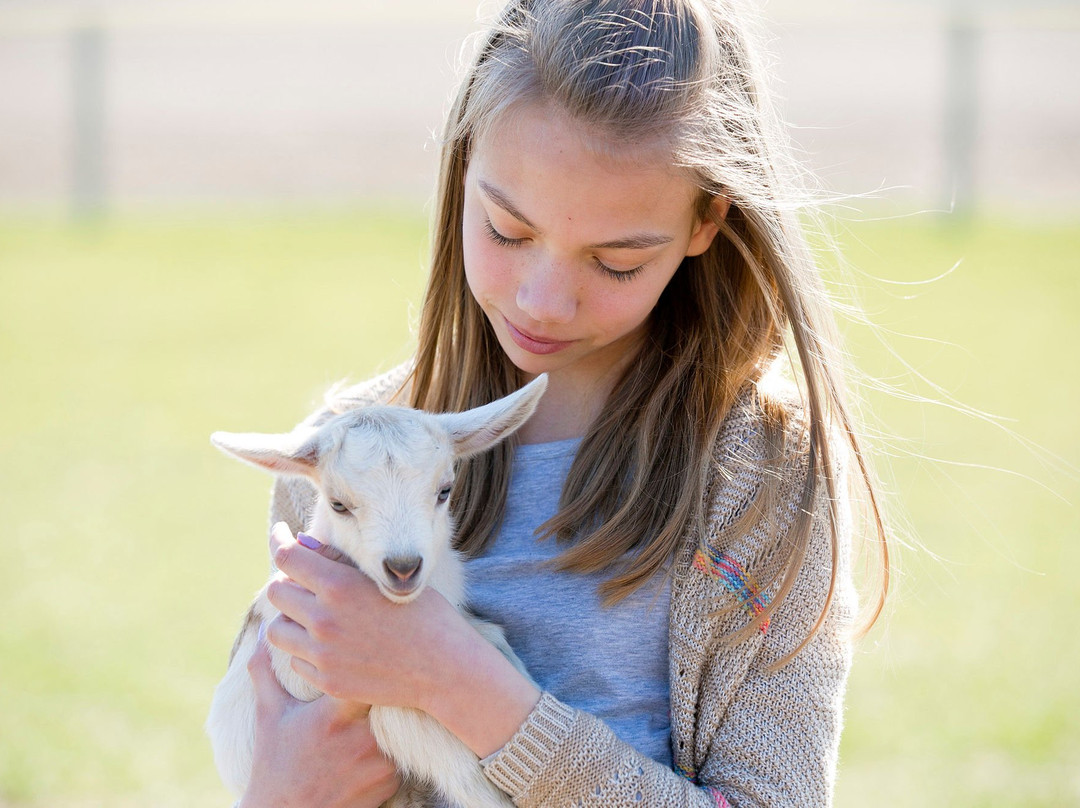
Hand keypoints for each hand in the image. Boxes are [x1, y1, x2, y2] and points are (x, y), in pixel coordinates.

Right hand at [238, 640, 399, 807]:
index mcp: (333, 714)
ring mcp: (377, 762)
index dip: (373, 663)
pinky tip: (373, 749)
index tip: (375, 654)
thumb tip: (259, 633)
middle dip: (387, 690)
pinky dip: (391, 749)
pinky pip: (401, 754)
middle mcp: (360, 737)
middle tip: (391, 678)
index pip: (366, 674)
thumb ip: (266, 672)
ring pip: (399, 726)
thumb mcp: (269, 716)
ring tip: (380, 717)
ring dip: (391, 722)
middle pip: (390, 698)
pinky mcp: (389, 783)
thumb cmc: (275, 764)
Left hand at [263, 521, 467, 709]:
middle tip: (302, 581)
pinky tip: (331, 645)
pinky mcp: (327, 682)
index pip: (287, 556)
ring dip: (289, 619)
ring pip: (276, 631)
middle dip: (285, 581)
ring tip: (310, 616)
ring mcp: (323, 655)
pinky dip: (306, 651)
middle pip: (275, 592)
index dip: (279, 540)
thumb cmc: (425, 616)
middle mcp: (324, 619)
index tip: (281, 535)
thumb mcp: (386, 578)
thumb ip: (338, 561)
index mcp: (340, 586)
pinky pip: (295, 661)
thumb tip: (301, 542)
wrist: (446, 670)